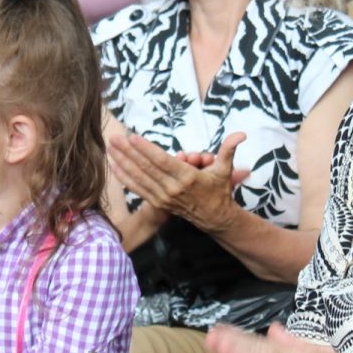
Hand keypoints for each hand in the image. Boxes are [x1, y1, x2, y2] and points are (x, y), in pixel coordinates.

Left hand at [109, 129, 247, 230]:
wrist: (215, 219)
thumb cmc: (218, 191)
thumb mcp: (225, 169)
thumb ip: (229, 150)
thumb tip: (241, 134)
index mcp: (187, 178)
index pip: (162, 161)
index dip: (146, 149)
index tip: (132, 137)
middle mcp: (173, 188)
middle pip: (146, 167)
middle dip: (128, 151)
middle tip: (114, 137)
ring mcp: (163, 197)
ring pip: (139, 177)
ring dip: (123, 162)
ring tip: (110, 147)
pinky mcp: (158, 203)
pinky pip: (138, 189)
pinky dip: (125, 178)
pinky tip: (114, 166)